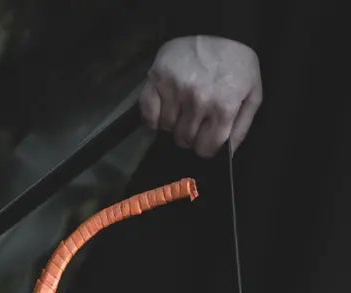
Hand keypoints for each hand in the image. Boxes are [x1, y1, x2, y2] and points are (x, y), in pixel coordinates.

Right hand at [139, 36, 262, 156]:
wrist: (219, 28)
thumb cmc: (236, 65)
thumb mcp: (252, 95)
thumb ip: (241, 128)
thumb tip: (228, 154)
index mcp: (223, 107)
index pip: (205, 148)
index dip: (205, 146)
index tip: (205, 137)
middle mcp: (198, 100)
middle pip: (184, 140)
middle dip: (190, 135)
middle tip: (195, 119)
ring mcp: (175, 89)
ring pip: (167, 128)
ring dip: (173, 123)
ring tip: (182, 108)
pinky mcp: (157, 79)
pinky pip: (148, 114)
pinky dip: (154, 117)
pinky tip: (164, 108)